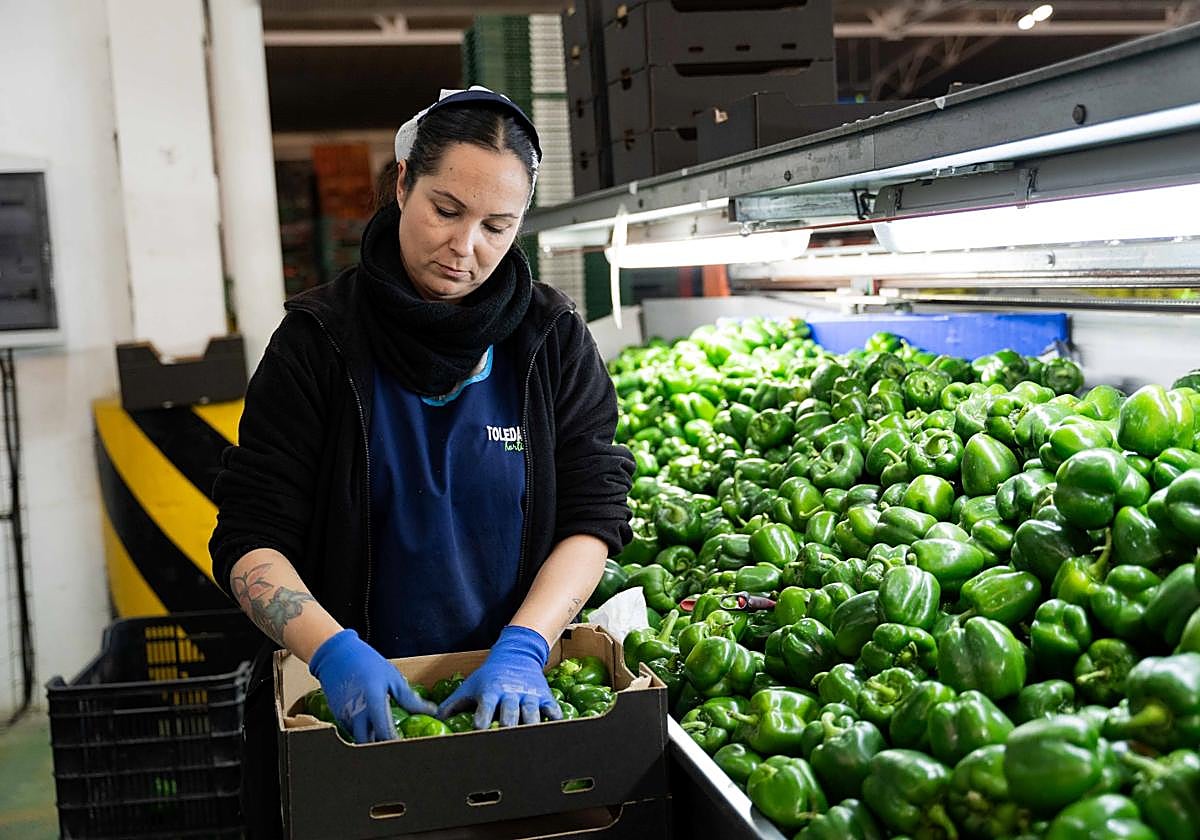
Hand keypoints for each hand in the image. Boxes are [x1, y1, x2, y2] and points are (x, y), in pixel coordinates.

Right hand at [308, 629, 436, 742]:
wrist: (337, 655)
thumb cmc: (366, 663)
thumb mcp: (392, 678)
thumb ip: (409, 698)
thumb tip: (430, 710)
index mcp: (373, 703)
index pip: (385, 733)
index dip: (397, 743)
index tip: (408, 745)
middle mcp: (356, 714)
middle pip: (369, 744)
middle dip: (382, 747)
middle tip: (396, 744)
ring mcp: (345, 718)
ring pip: (360, 740)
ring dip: (372, 741)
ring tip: (386, 737)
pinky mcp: (339, 718)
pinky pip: (353, 732)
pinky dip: (364, 733)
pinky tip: (374, 728)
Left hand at [438, 625, 562, 728]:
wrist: (517, 656)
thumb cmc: (489, 676)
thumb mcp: (470, 686)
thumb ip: (453, 704)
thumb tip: (434, 720)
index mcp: (491, 690)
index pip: (486, 705)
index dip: (482, 717)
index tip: (479, 729)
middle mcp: (511, 693)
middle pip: (510, 710)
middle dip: (508, 725)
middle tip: (506, 740)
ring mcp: (529, 695)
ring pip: (532, 712)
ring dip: (530, 726)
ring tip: (530, 742)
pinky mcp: (544, 696)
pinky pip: (552, 709)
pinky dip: (554, 720)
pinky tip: (555, 732)